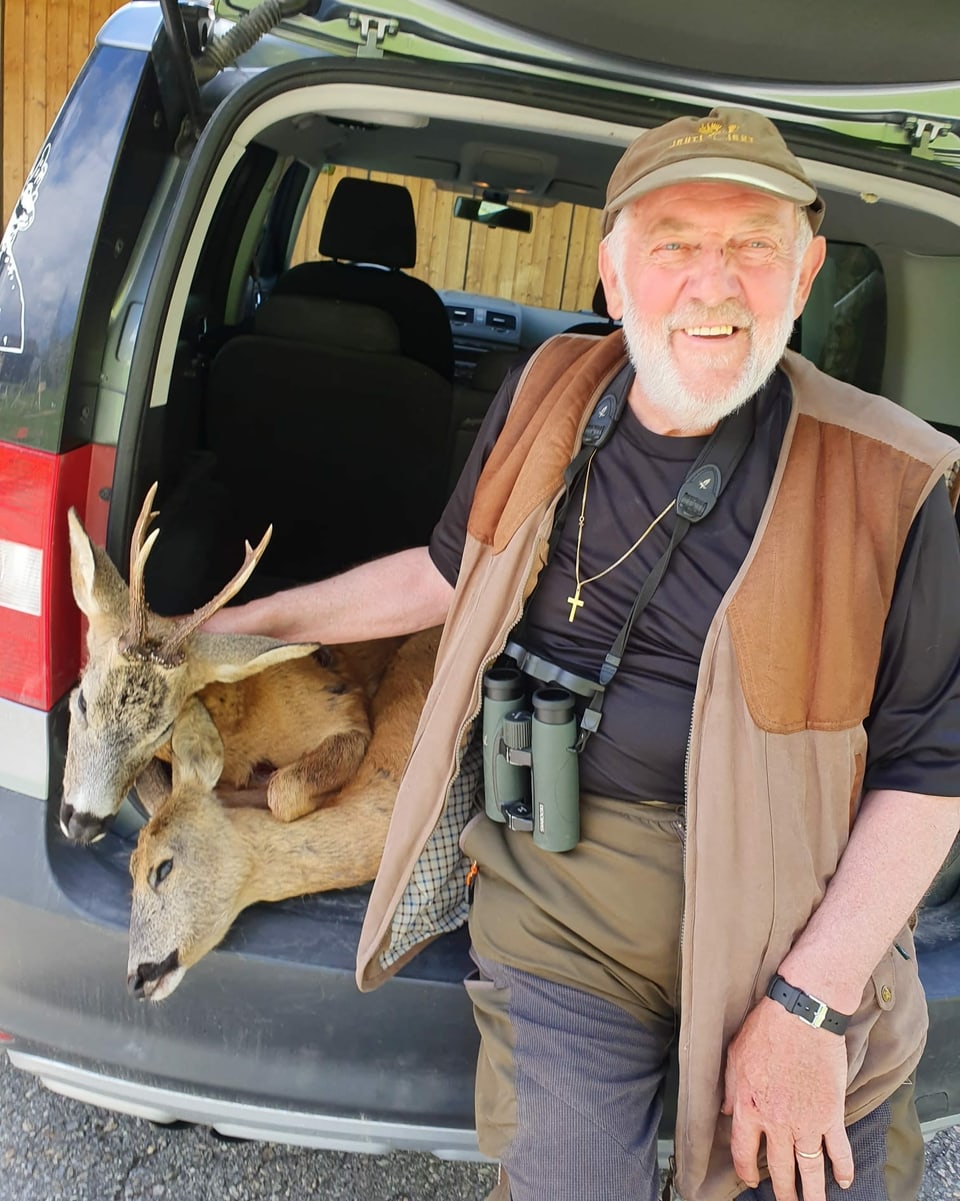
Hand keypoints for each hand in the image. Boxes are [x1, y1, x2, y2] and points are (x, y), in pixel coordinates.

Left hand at [722, 997, 853, 1200]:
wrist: (803, 1016)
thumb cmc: (767, 1029)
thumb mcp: (735, 1055)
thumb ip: (730, 1088)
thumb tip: (726, 1111)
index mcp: (749, 1106)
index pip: (743, 1150)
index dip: (745, 1170)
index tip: (751, 1181)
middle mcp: (777, 1121)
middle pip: (778, 1168)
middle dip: (782, 1191)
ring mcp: (806, 1121)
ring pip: (808, 1168)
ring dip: (812, 1192)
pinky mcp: (831, 1114)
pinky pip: (838, 1149)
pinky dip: (843, 1168)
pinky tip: (845, 1181)